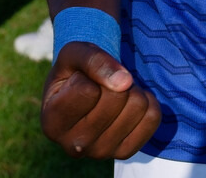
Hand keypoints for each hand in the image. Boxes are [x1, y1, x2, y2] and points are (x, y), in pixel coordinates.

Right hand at [41, 43, 161, 159]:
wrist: (85, 90)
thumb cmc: (75, 70)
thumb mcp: (74, 53)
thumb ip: (94, 61)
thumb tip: (125, 82)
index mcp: (52, 123)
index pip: (88, 91)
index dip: (90, 73)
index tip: (81, 77)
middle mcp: (74, 146)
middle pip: (116, 98)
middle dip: (114, 79)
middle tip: (102, 83)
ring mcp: (101, 152)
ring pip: (137, 106)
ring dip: (131, 89)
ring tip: (114, 92)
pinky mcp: (125, 151)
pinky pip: (153, 118)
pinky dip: (148, 100)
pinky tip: (129, 103)